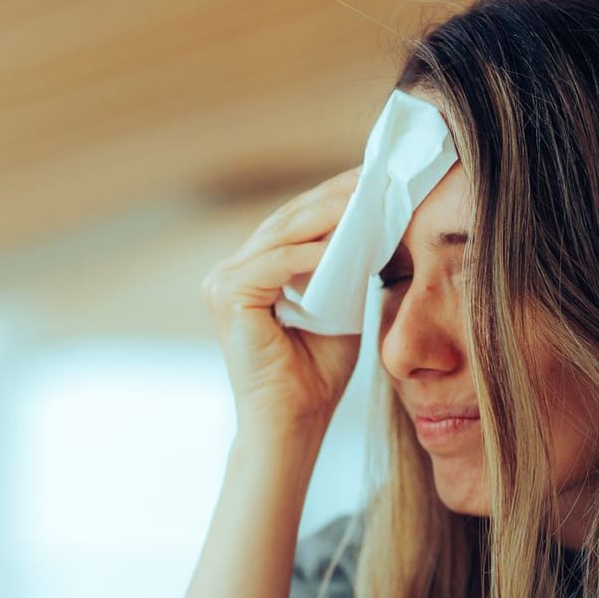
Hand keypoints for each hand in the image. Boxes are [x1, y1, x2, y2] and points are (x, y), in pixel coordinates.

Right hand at [202, 169, 363, 438]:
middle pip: (288, 221)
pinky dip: (312, 251)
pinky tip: (345, 238)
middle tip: (375, 175)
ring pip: (283, 234)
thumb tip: (372, 222)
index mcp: (250, 272)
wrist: (294, 422)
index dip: (334, 199)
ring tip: (367, 198)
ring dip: (329, 214)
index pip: (294, 223)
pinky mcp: (228, 296)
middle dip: (335, 197)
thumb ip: (343, 267)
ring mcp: (222, 282)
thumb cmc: (315, 374)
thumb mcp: (338, 306)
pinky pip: (277, 262)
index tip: (375, 179)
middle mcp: (229, 272)